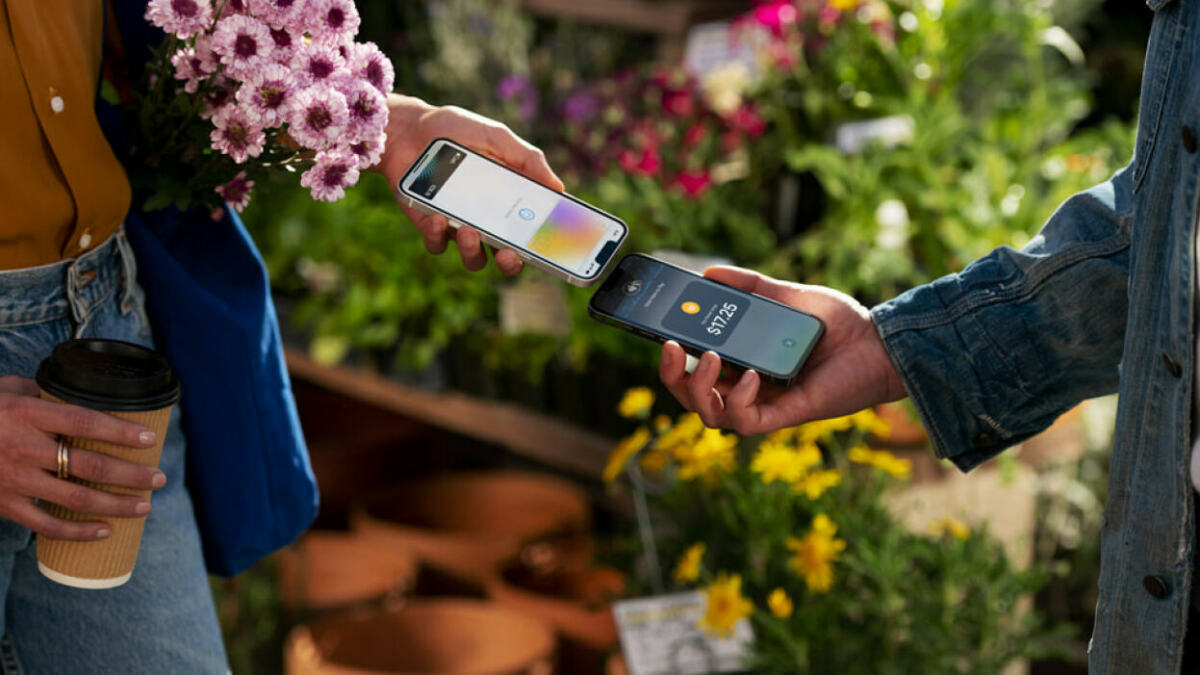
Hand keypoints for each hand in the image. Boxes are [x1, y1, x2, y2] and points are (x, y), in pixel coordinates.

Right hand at [0, 376, 166, 539]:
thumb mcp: (7, 390)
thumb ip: (44, 392)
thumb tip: (85, 392)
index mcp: (26, 413)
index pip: (84, 422)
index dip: (121, 431)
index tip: (151, 438)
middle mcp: (22, 448)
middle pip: (90, 465)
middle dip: (131, 474)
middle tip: (159, 479)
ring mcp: (13, 480)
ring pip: (76, 498)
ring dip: (116, 505)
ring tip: (145, 506)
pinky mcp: (4, 505)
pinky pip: (47, 525)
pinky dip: (79, 532)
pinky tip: (105, 531)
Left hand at [376, 94, 564, 275]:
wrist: (408, 128)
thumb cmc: (456, 130)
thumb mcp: (497, 137)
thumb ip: (528, 158)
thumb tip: (559, 187)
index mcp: (508, 201)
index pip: (531, 232)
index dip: (542, 246)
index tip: (549, 249)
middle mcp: (486, 219)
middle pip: (505, 256)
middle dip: (510, 262)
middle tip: (508, 254)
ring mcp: (457, 225)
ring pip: (473, 257)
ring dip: (473, 251)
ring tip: (468, 231)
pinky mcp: (429, 225)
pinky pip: (437, 244)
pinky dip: (438, 235)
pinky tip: (436, 217)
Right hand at [658, 267, 907, 434]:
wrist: (880, 342)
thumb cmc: (839, 324)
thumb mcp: (787, 296)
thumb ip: (750, 285)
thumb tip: (710, 271)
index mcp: (743, 363)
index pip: (695, 369)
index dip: (673, 359)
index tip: (661, 333)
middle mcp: (748, 388)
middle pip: (693, 397)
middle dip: (673, 377)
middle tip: (672, 348)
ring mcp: (765, 404)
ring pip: (710, 415)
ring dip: (699, 389)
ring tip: (710, 358)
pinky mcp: (785, 415)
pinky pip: (746, 421)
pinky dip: (737, 401)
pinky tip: (749, 376)